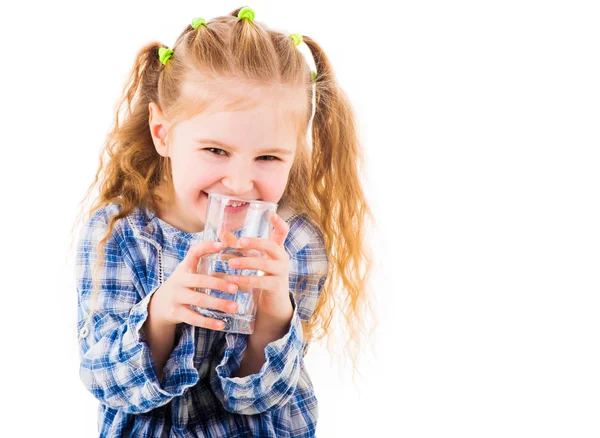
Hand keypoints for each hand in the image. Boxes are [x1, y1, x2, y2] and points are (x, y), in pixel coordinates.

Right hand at [148, 240, 239, 330]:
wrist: (159, 305)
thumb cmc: (183, 285)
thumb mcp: (190, 272)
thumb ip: (205, 263)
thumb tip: (231, 250)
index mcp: (184, 267)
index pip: (193, 252)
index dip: (206, 247)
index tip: (222, 245)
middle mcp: (179, 280)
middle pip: (199, 280)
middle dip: (218, 284)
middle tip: (236, 288)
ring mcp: (176, 297)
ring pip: (198, 300)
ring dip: (218, 304)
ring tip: (235, 307)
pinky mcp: (175, 312)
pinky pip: (193, 318)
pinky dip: (208, 322)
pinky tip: (222, 324)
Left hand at [226, 212, 292, 328]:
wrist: (272, 304)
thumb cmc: (260, 277)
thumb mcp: (250, 259)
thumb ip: (236, 245)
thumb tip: (220, 230)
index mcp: (277, 248)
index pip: (283, 232)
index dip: (279, 222)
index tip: (271, 213)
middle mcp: (282, 257)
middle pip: (271, 245)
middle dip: (254, 242)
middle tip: (239, 243)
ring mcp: (281, 272)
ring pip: (264, 263)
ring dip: (245, 262)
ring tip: (230, 263)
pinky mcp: (277, 286)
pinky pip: (260, 280)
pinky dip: (245, 279)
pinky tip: (233, 280)